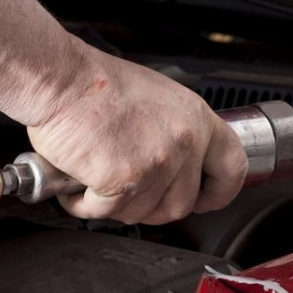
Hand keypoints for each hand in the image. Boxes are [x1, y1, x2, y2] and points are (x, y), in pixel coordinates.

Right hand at [25, 45, 247, 224]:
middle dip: (150, 206)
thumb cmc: (96, 83)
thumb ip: (174, 132)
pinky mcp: (123, 181)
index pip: (231, 167)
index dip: (218, 192)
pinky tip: (78, 183)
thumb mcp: (156, 98)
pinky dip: (85, 204)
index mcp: (195, 119)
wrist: (61, 79)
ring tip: (95, 178)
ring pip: (141, 213)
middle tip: (126, 191)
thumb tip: (175, 165)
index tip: (205, 199)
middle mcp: (182, 142)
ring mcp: (155, 164)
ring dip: (113, 205)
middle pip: (180, 205)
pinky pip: (106, 212)